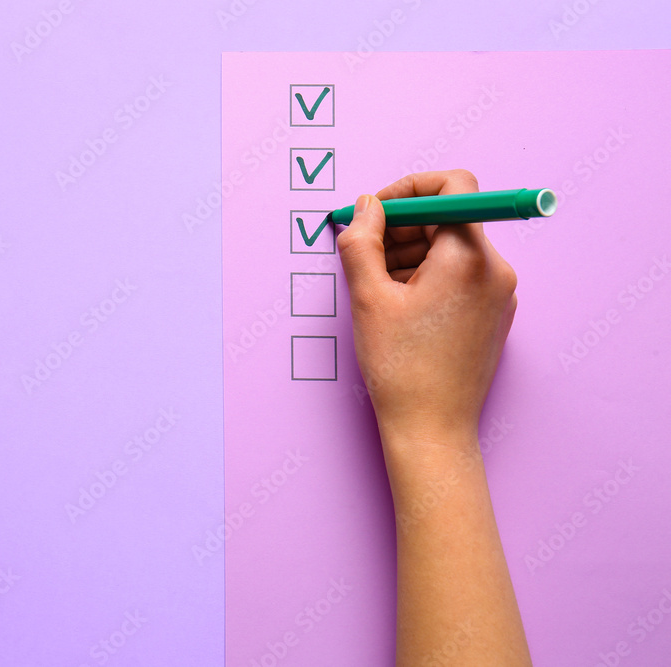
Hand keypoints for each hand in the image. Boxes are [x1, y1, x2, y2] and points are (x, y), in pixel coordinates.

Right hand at [336, 170, 517, 448]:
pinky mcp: (494, 312)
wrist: (432, 428)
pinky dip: (428, 275)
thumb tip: (367, 207)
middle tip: (365, 252)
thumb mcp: (368, 297)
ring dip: (411, 252)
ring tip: (378, 287)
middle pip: (449, 217)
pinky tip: (399, 304)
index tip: (378, 211)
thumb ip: (362, 241)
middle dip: (403, 226)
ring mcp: (499, 292)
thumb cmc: (401, 368)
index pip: (452, 185)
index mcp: (467, 256)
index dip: (408, 188)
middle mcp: (494, 268)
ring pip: (452, 246)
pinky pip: (461, 273)